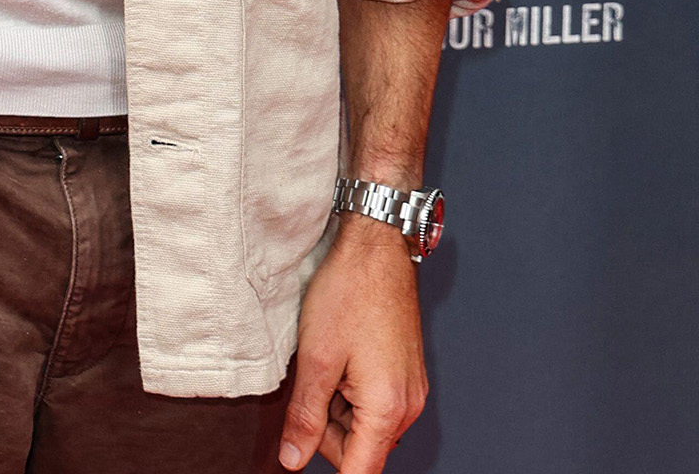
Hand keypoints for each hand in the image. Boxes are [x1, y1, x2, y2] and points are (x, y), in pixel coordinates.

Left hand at [280, 218, 427, 471]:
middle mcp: (406, 407)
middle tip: (307, 384)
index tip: (301, 457)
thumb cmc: (349, 294)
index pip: (360, 473)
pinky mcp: (404, 374)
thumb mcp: (316, 358)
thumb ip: (305, 416)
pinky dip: (349, 390)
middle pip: (359, 450)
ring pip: (363, 425)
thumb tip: (293, 459)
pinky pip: (373, 402)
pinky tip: (336, 357)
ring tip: (322, 362)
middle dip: (326, 429)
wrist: (376, 249)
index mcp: (387, 411)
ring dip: (336, 406)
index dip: (328, 466)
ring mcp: (408, 391)